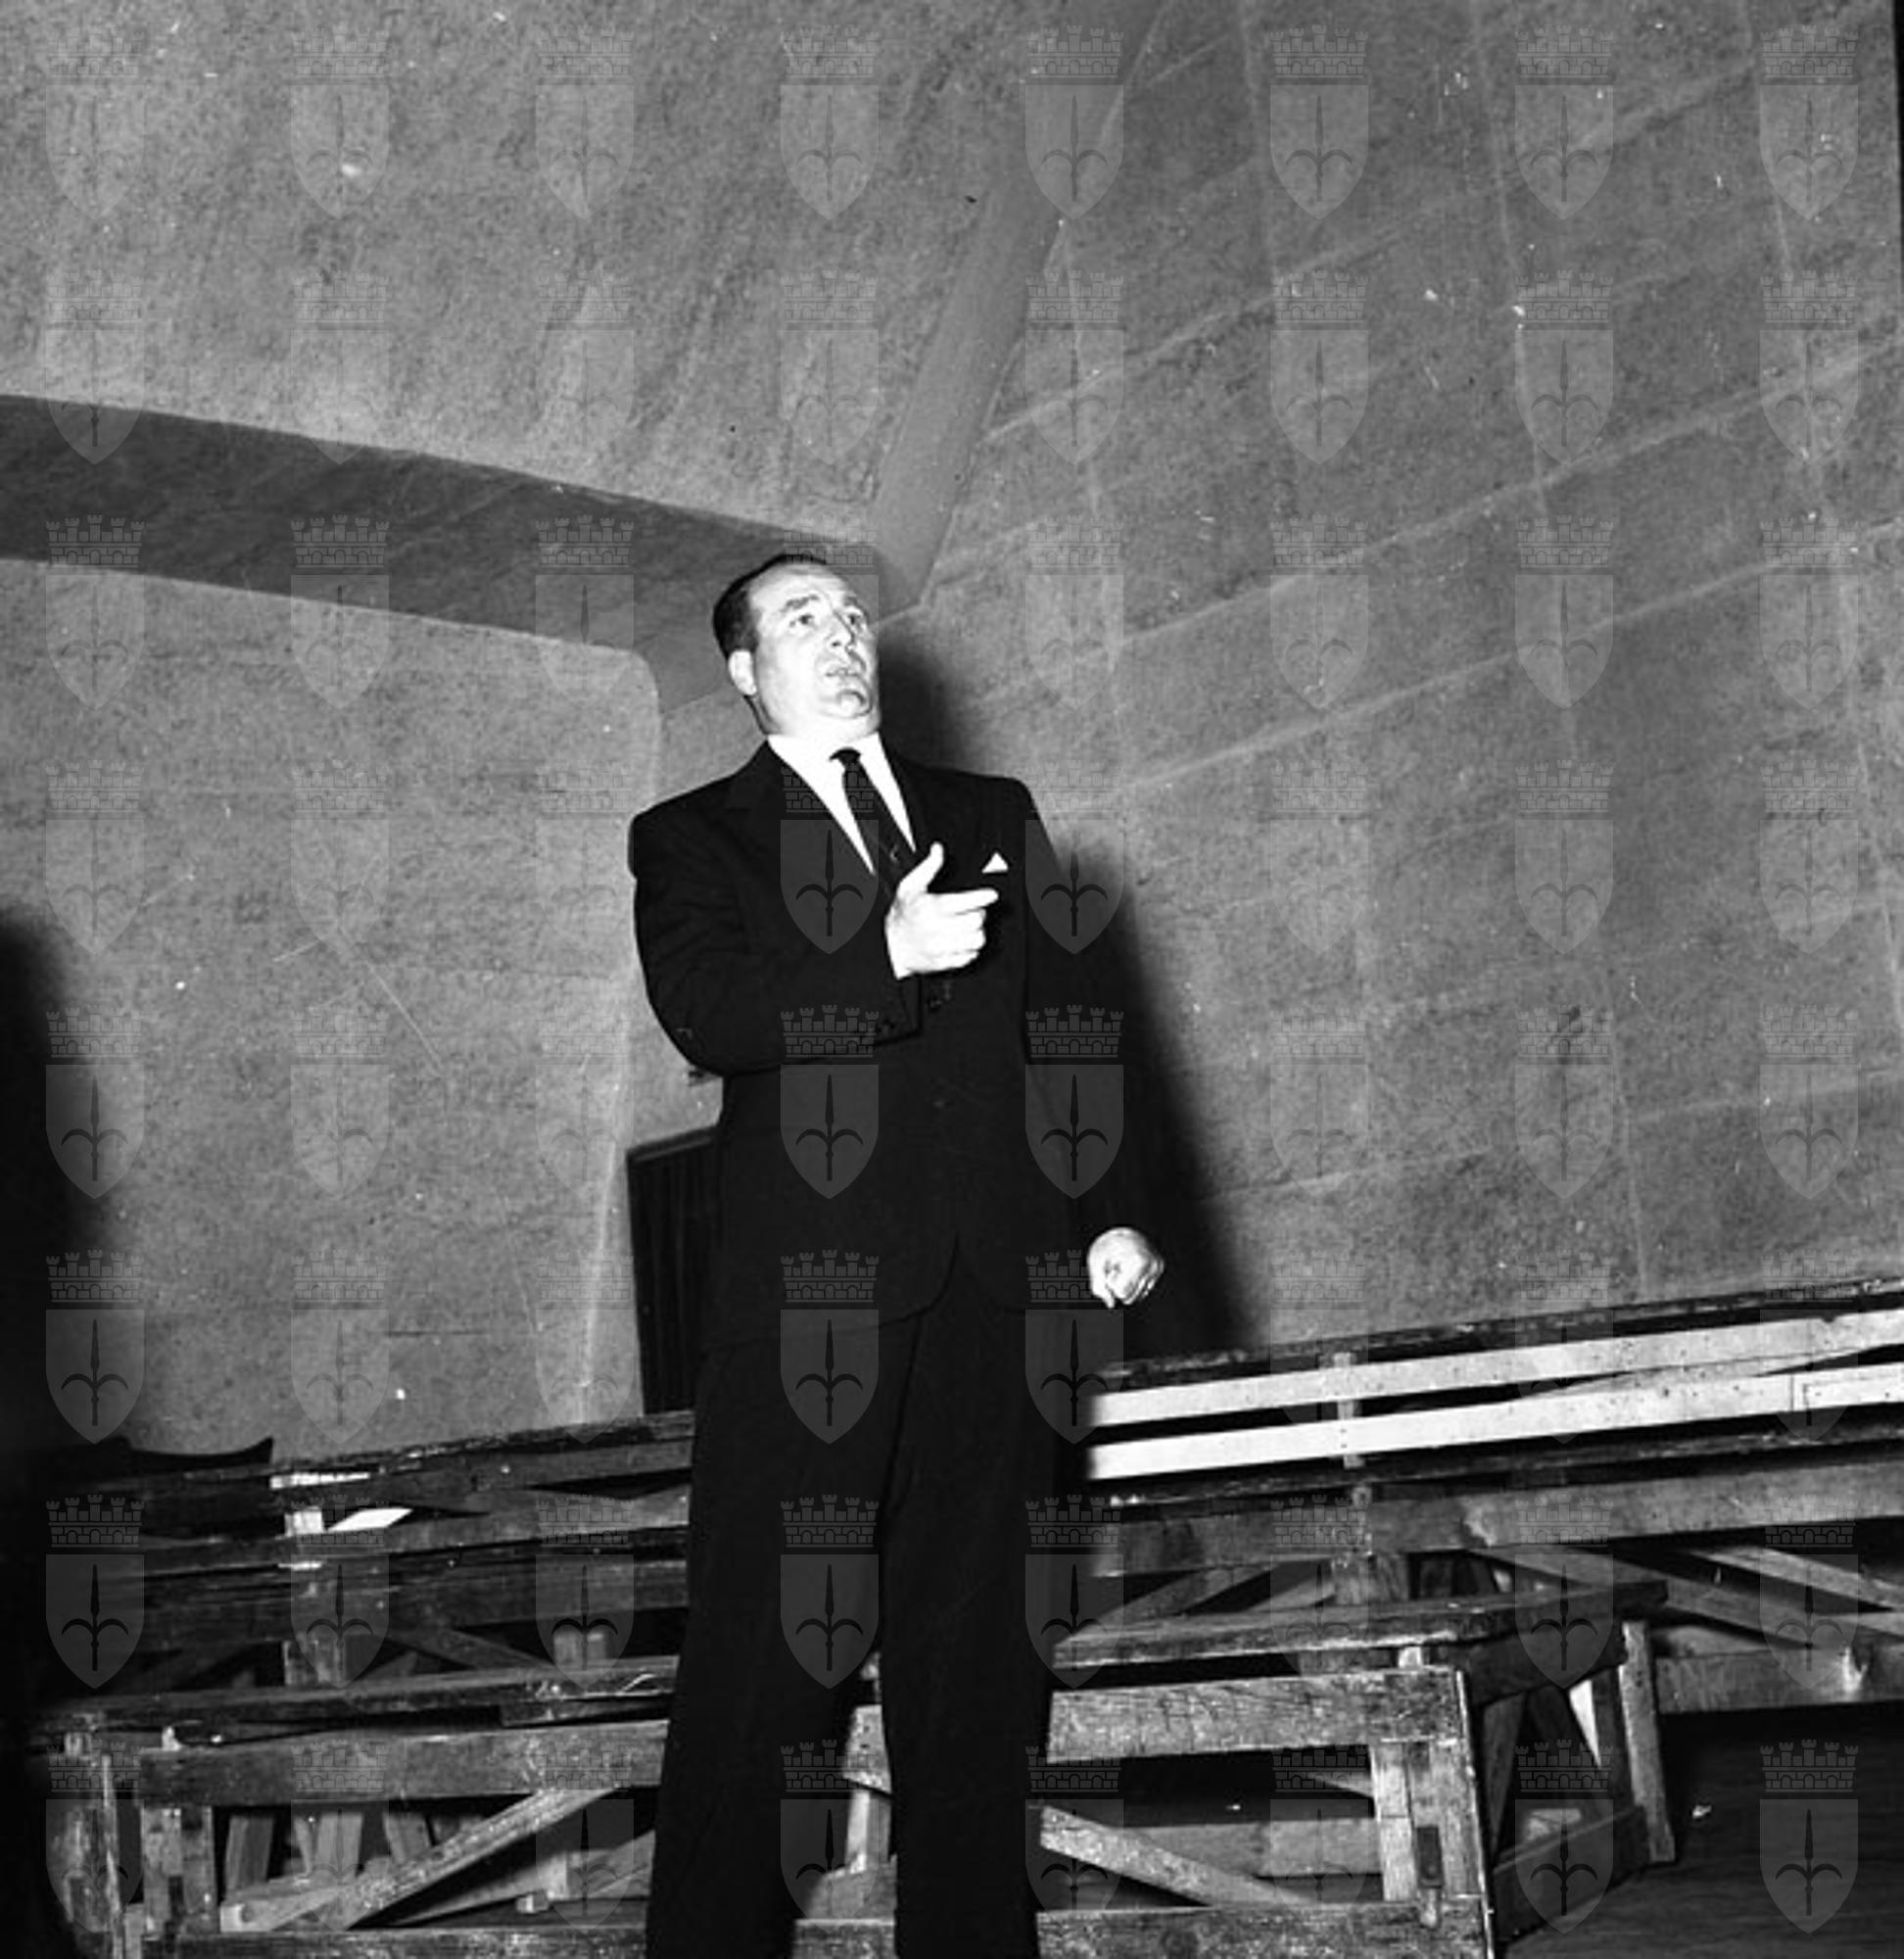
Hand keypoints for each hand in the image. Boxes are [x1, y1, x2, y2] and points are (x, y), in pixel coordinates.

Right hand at [884, 840, 998, 978]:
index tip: (991, 895)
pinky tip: (962, 940)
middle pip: (976, 920)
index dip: (982, 897)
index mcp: (931, 908)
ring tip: (968, 926)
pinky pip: (971, 956)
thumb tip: (938, 849)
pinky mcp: (946, 962)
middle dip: (979, 913)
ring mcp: (942, 948)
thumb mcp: (910, 886)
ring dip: (977, 931)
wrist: (890, 947)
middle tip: (973, 910)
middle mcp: (938, 929)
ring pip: (977, 939)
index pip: (965, 902)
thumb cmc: (902, 915)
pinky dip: (971, 947)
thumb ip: (928, 867)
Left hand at [1087, 1227, 1163, 1308]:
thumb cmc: (1107, 1245)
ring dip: (1127, 1285)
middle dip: (1119, 1286)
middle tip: (1116, 1268)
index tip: (1110, 1268)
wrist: (1124, 1231)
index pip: (1121, 1293)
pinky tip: (1131, 1268)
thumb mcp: (1096, 1262)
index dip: (1111, 1283)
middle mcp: (1152, 1265)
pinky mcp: (1159, 1269)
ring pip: (1138, 1296)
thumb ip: (1098, 1285)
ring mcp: (1158, 1267)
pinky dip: (1135, 1282)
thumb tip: (1110, 1304)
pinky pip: (1144, 1289)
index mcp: (1138, 1261)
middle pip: (1130, 1298)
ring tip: (1124, 1268)